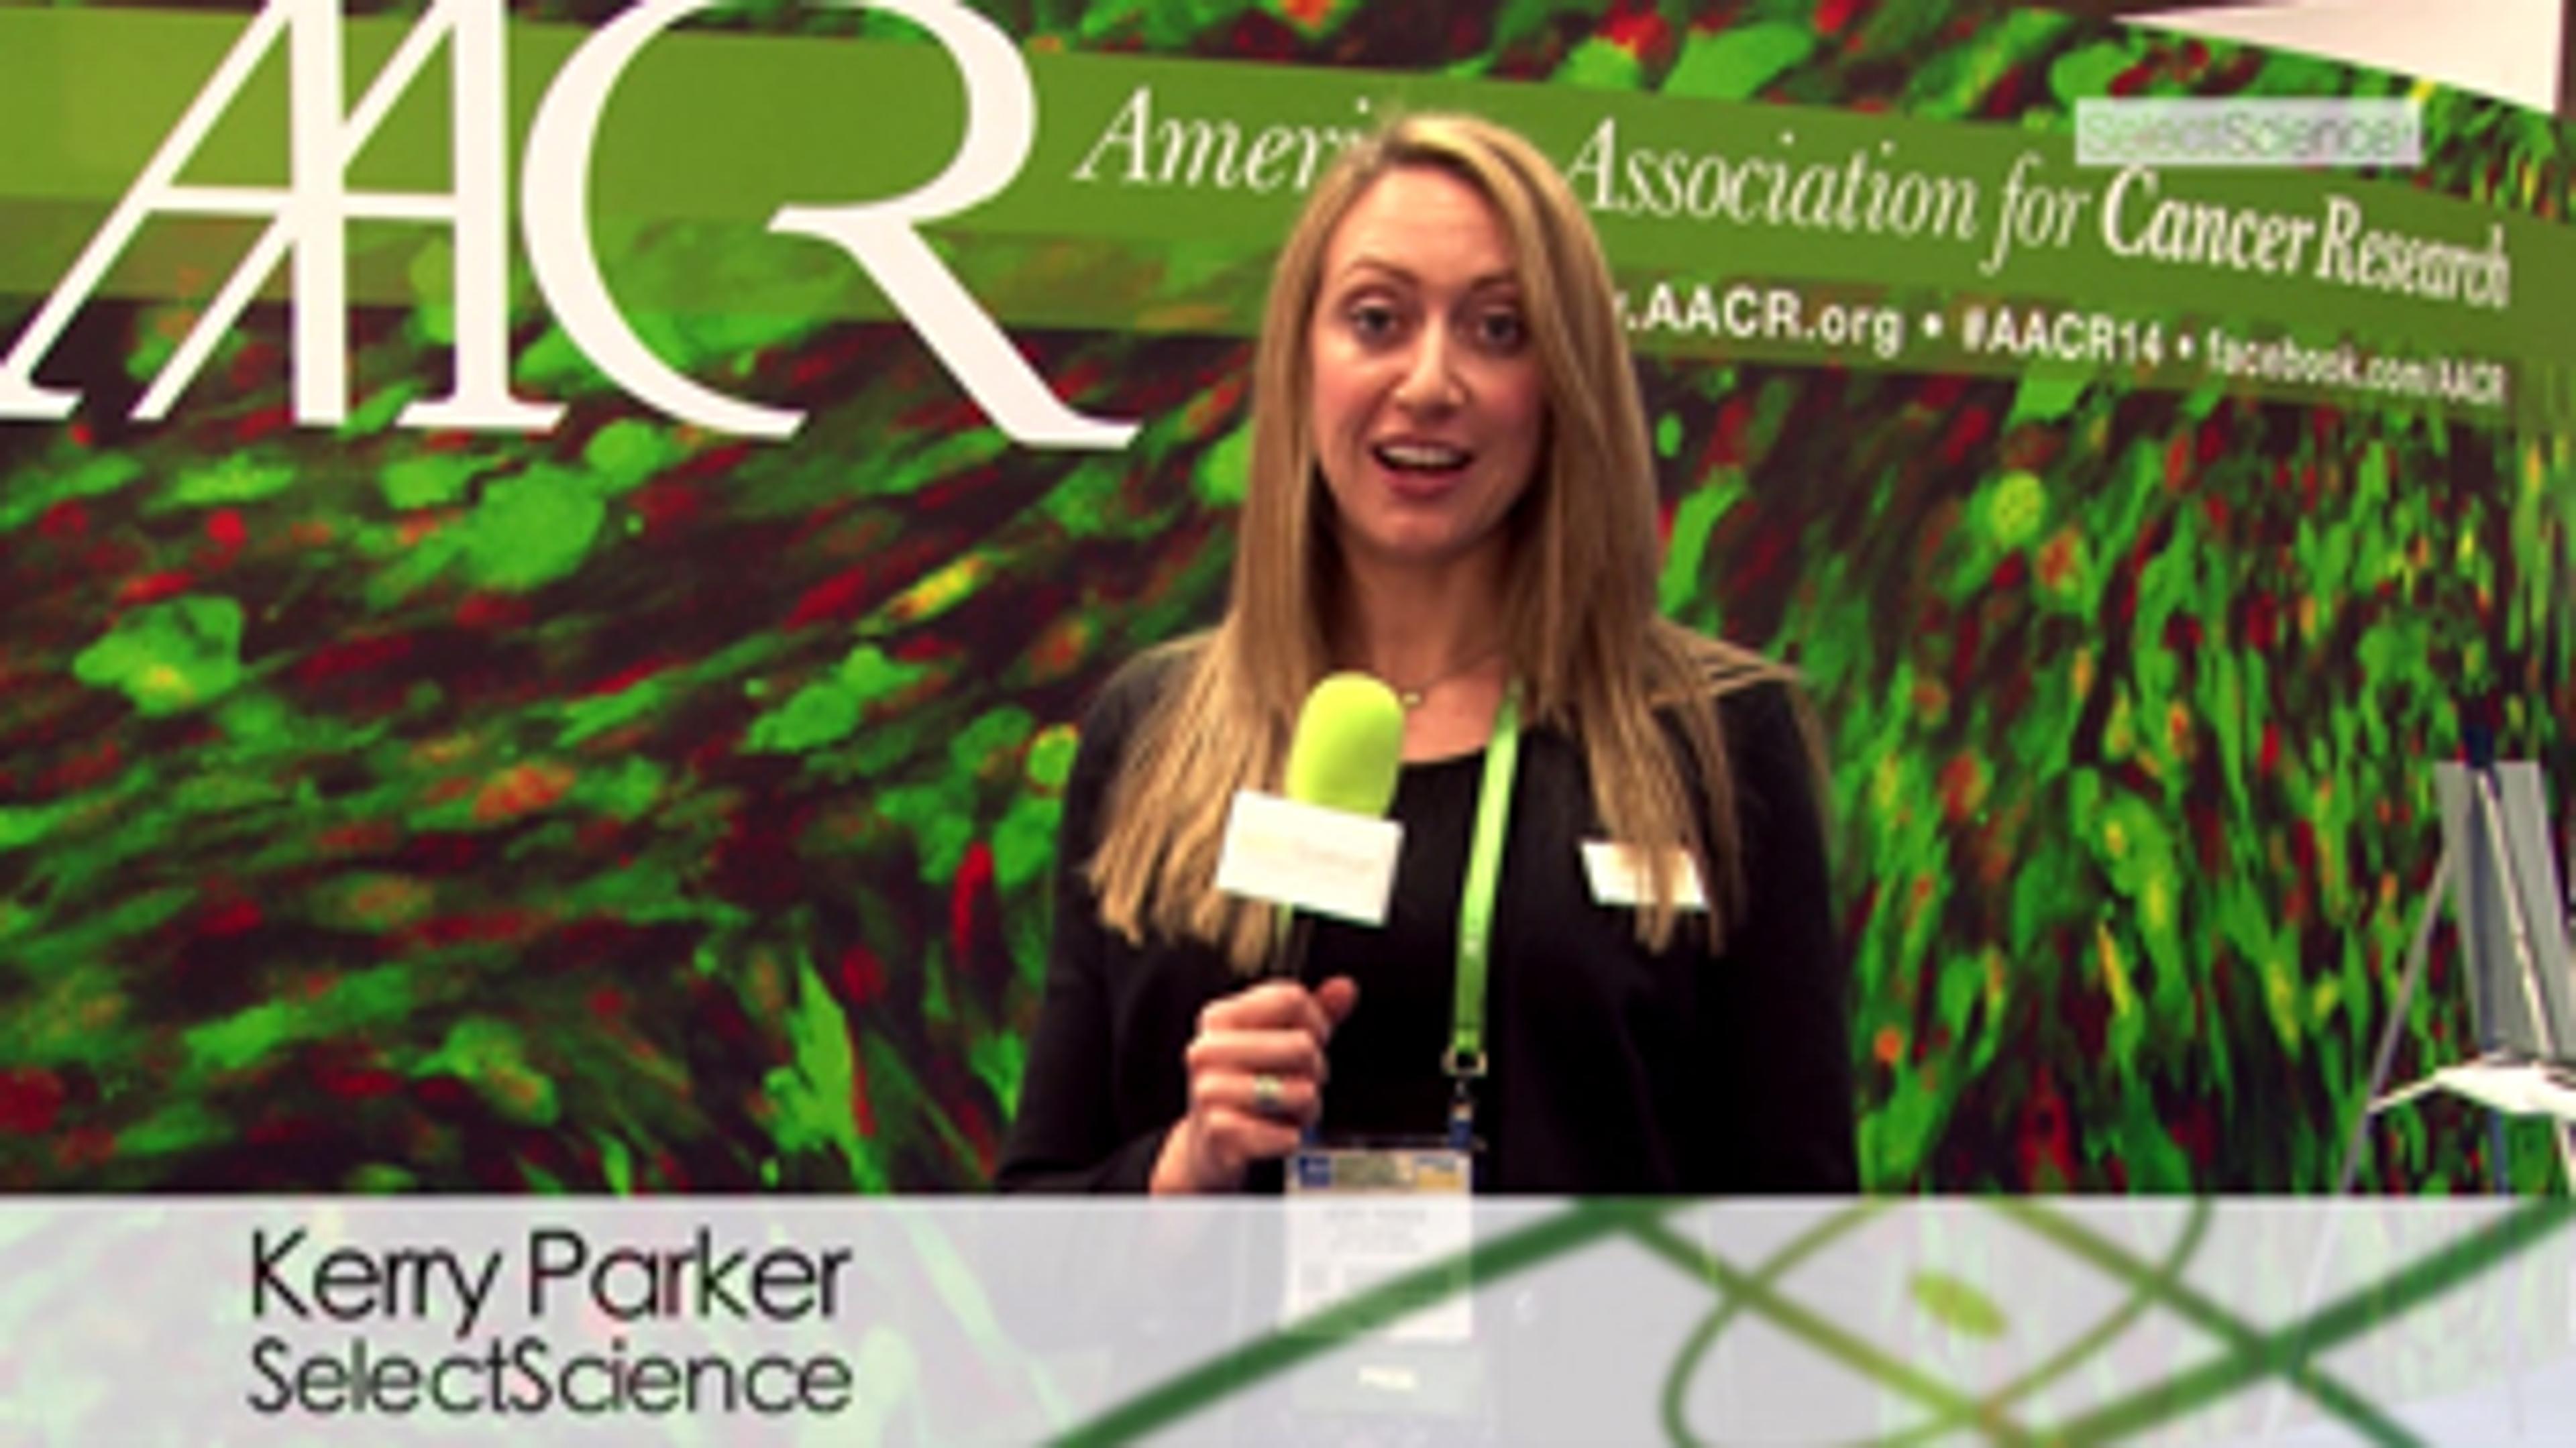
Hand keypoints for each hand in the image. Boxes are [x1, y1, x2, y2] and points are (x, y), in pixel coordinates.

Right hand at [1149, 976, 1358, 1193]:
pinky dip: (1291, 1138)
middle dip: (1316, 1070)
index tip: (1312, 1040)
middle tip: (1301, 1082)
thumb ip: (1314, 1012)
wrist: (1209, 1142)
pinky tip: (1275, 1134)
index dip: (1316, 1022)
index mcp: (1220, 1016)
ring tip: (1289, 1110)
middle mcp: (1207, 1049)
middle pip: (1302, 1045)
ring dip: (1308, 1109)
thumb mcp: (1278, 1040)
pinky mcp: (1220, 1132)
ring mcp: (1209, 1090)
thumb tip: (1346, 987)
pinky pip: (1287, 1135)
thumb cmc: (1248, 1083)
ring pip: (1302, 1092)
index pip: (1291, 999)